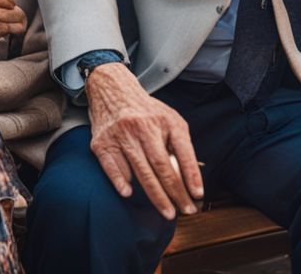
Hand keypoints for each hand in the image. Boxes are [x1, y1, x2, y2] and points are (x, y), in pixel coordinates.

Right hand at [85, 63, 203, 219]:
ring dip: (155, 195)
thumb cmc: (145, 110)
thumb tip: (190, 177)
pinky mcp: (102, 143)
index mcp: (164, 120)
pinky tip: (129, 193)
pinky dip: (121, 181)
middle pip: (162, 166)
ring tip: (166, 211)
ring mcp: (121, 134)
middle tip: (185, 210)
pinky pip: (113, 167)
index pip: (182, 151)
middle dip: (175, 192)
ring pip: (140, 171)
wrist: (111, 89)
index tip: (197, 194)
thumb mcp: (168, 118)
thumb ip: (179, 144)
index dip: (191, 174)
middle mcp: (143, 126)